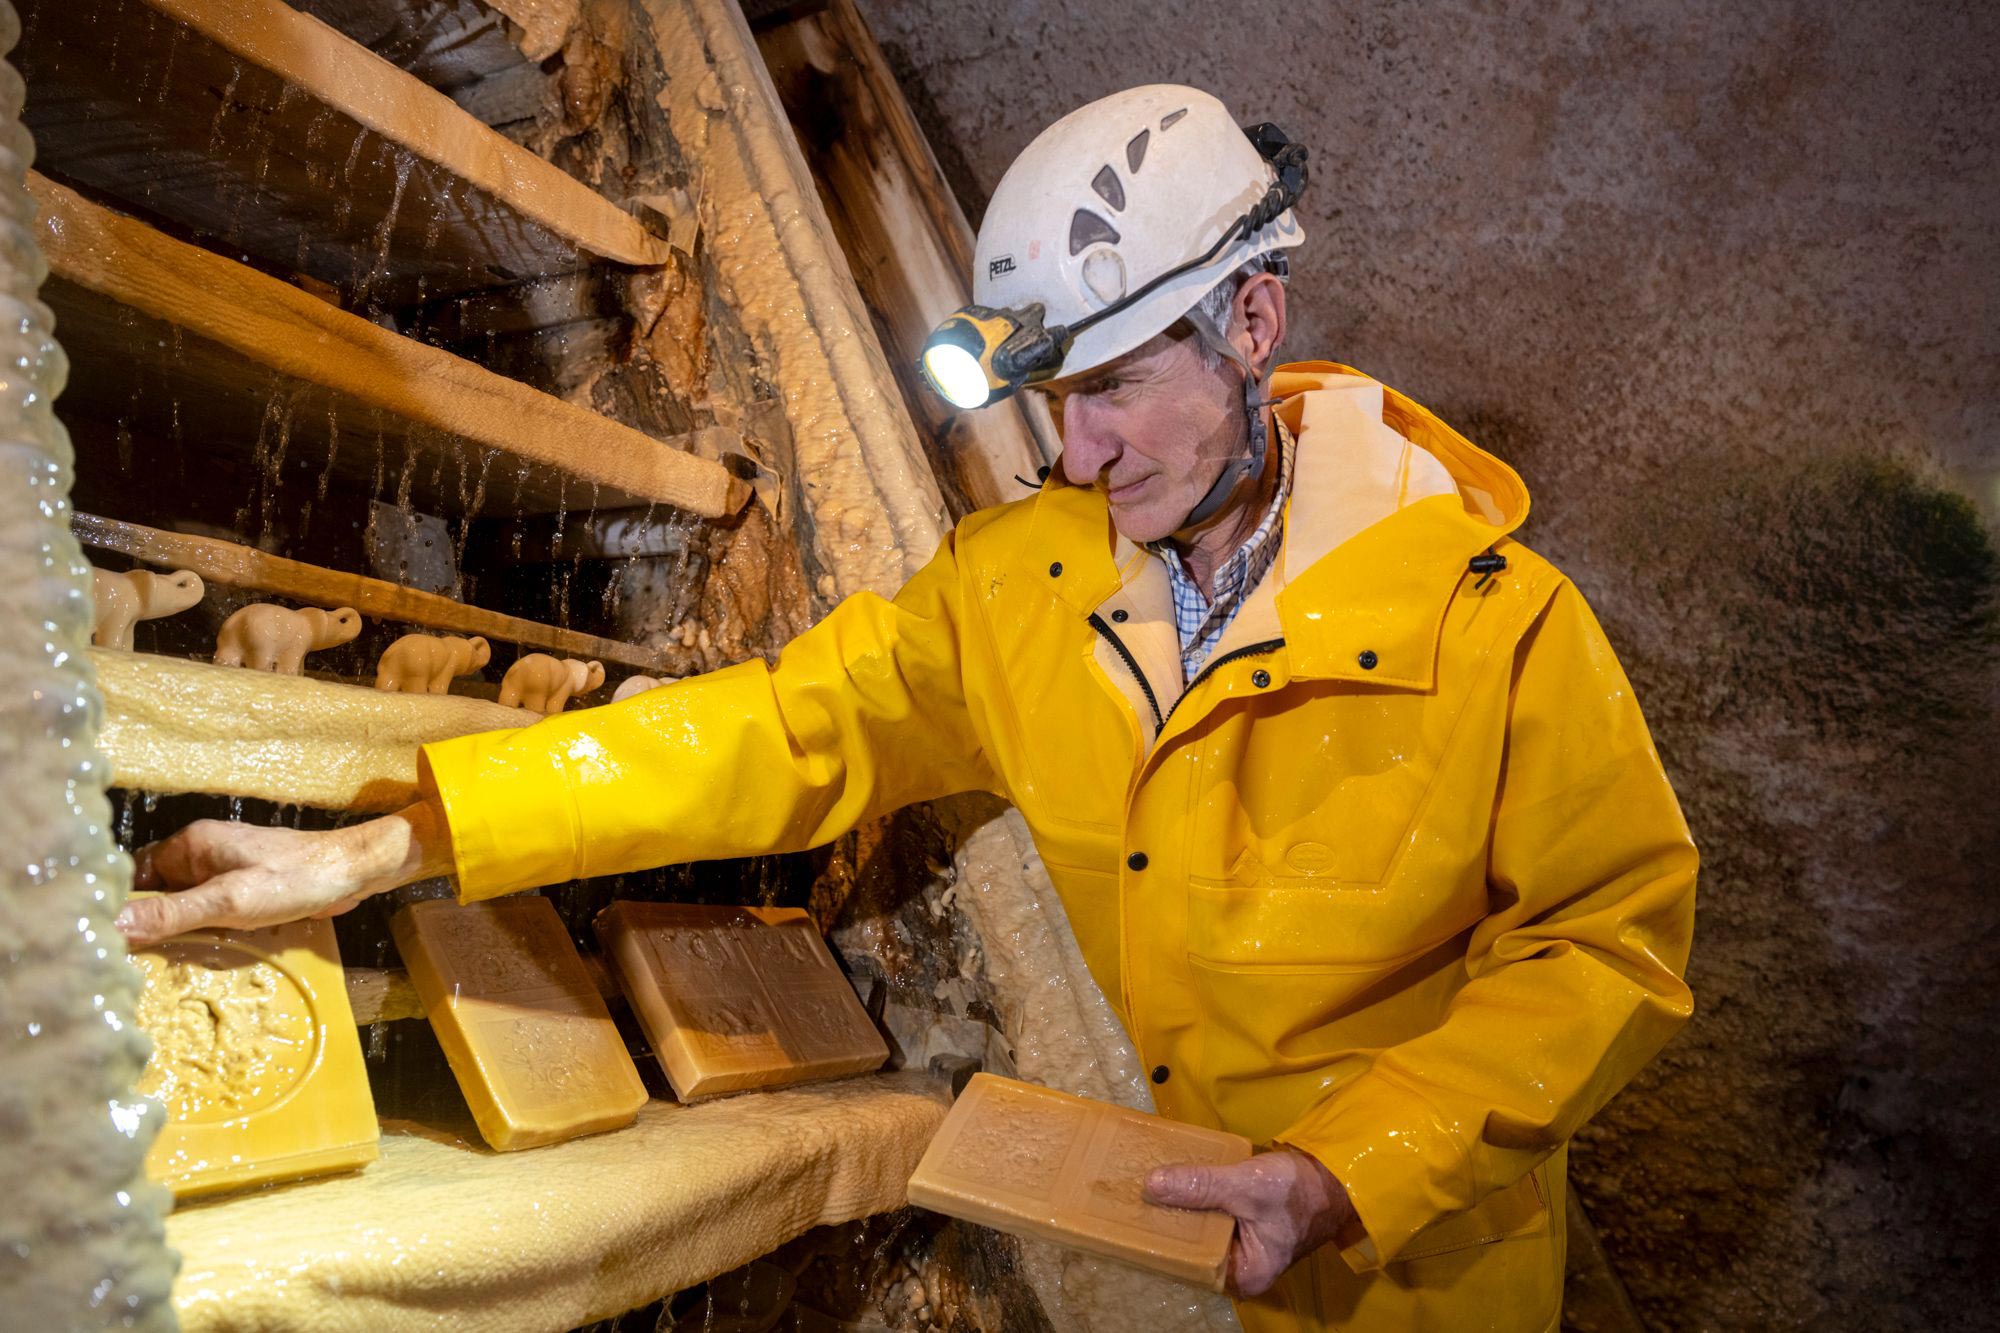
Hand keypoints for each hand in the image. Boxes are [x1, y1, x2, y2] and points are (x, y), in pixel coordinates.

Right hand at [115, 799, 451, 945]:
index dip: (121, 910)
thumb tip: (112, 924)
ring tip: (166, 965)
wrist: (355, 871)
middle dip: (151, 925)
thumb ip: (172, 913)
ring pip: (184, 904)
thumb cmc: (295, 880)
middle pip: (157, 892)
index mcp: (189, 845)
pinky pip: (210, 909)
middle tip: (136, 965)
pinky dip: (205, 929)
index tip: (109, 947)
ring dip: (180, 930)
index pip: (134, 878)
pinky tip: (204, 952)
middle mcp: (201, 852)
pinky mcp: (244, 885)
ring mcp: (224, 868)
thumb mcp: (229, 902)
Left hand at [1144, 1147, 1357, 1296]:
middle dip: (1169, 1220)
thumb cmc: (1298, 1190)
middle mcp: (1239, 1270)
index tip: (1135, 1214)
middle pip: (1191, 1246)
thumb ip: (1201, 1185)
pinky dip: (1197, 1199)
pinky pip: (1210, 1217)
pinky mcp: (1241, 1227)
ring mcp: (1241, 1249)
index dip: (1162, 1238)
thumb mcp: (1246, 1186)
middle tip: (1134, 1196)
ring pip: (1199, 1229)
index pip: (1189, 1262)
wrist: (1334, 1176)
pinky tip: (1175, 1182)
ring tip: (1148, 1187)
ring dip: (1181, 1207)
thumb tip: (1152, 1185)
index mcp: (1243, 1276)